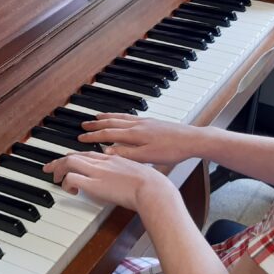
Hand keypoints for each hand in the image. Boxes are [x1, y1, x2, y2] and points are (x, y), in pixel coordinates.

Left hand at [43, 151, 176, 211]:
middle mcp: (103, 161)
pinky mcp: (94, 183)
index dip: (76, 157)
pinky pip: (71, 178)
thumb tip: (126, 184)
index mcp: (114, 158)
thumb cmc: (151, 186)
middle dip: (59, 161)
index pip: (88, 154)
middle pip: (75, 155)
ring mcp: (98, 171)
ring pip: (70, 162)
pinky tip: (70, 191)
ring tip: (55, 179)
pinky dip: (66, 183)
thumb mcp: (138, 175)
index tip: (67, 160)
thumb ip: (128, 176)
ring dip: (59, 170)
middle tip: (49, 168)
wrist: (153, 188)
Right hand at [78, 113, 206, 165]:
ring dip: (107, 117)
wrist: (192, 139)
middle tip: (83, 125)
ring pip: (121, 118)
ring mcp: (146, 122)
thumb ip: (126, 154)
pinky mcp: (153, 122)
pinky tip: (123, 119)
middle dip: (96, 124)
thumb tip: (106, 152)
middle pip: (112, 122)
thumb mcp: (147, 157)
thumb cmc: (172, 150)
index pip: (108, 134)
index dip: (93, 136)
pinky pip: (130, 117)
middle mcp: (138, 125)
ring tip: (98, 117)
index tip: (80, 137)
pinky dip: (121, 116)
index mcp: (134, 134)